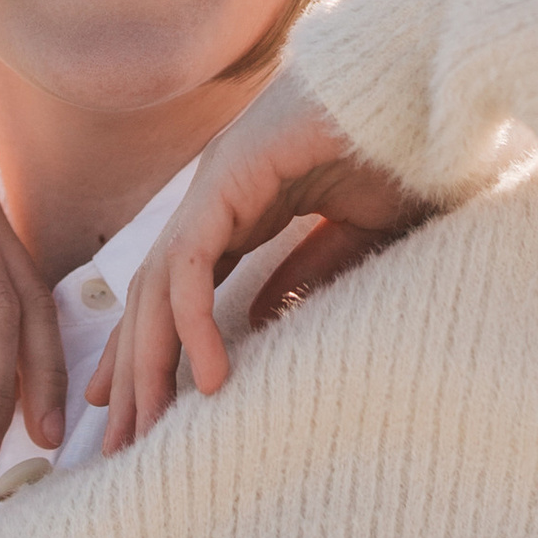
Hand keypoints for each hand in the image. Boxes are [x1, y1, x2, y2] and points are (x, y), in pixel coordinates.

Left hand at [86, 71, 430, 452]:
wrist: (418, 90)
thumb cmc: (396, 150)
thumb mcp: (351, 233)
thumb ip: (304, 271)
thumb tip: (264, 317)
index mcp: (235, 209)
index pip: (173, 291)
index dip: (149, 349)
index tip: (132, 410)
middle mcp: (211, 200)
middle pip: (150, 298)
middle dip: (133, 373)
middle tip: (119, 446)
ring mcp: (213, 188)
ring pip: (158, 288)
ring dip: (148, 362)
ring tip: (146, 431)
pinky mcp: (227, 182)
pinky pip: (194, 266)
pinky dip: (194, 323)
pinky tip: (208, 378)